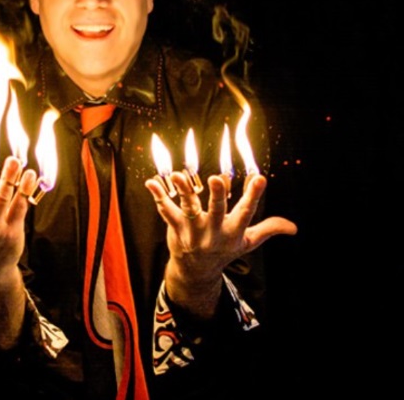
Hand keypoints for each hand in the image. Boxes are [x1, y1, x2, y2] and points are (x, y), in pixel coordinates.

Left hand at [145, 171, 296, 283]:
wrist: (196, 272)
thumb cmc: (224, 250)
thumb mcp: (248, 242)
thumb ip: (268, 229)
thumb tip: (294, 227)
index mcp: (234, 232)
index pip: (246, 212)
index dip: (253, 195)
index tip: (259, 177)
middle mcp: (214, 231)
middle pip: (216, 210)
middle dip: (217, 195)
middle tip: (216, 178)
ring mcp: (193, 230)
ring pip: (188, 208)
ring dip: (183, 190)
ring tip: (177, 174)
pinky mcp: (175, 228)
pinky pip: (166, 210)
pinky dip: (158, 196)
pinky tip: (151, 182)